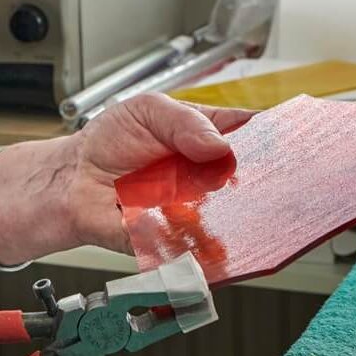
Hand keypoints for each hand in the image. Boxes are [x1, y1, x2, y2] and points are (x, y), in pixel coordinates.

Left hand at [61, 95, 252, 251]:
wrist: (72, 179)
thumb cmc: (110, 141)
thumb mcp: (147, 110)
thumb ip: (183, 120)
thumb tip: (218, 145)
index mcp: (208, 136)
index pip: (252, 134)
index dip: (271, 136)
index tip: (282, 138)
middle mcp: (208, 175)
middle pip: (250, 180)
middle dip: (259, 179)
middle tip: (251, 173)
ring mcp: (196, 209)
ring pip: (231, 218)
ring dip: (231, 214)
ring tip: (214, 201)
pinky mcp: (176, 238)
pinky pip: (196, 245)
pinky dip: (197, 242)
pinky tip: (186, 227)